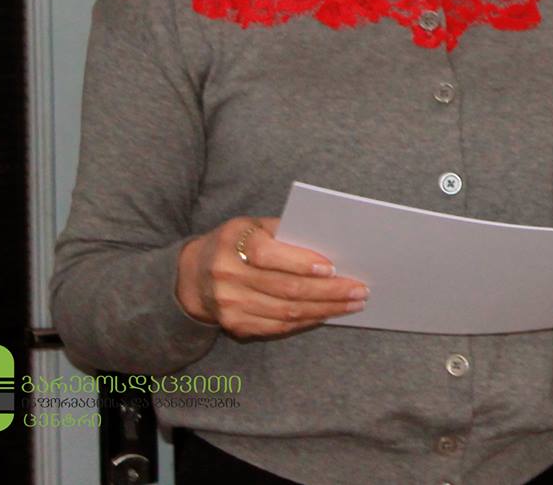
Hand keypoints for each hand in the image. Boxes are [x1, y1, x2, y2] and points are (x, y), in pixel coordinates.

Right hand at [174, 217, 367, 337]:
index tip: (332, 267)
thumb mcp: (254, 226)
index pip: (269, 255)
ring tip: (352, 304)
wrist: (193, 274)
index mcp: (234, 243)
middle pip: (285, 288)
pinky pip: (277, 327)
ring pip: (285, 312)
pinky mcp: (234, 325)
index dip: (301, 263)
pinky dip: (306, 321)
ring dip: (324, 309)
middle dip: (328, 291)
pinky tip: (326, 314)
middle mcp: (227, 275)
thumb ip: (286, 232)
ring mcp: (229, 304)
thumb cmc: (236, 243)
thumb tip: (331, 245)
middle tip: (360, 290)